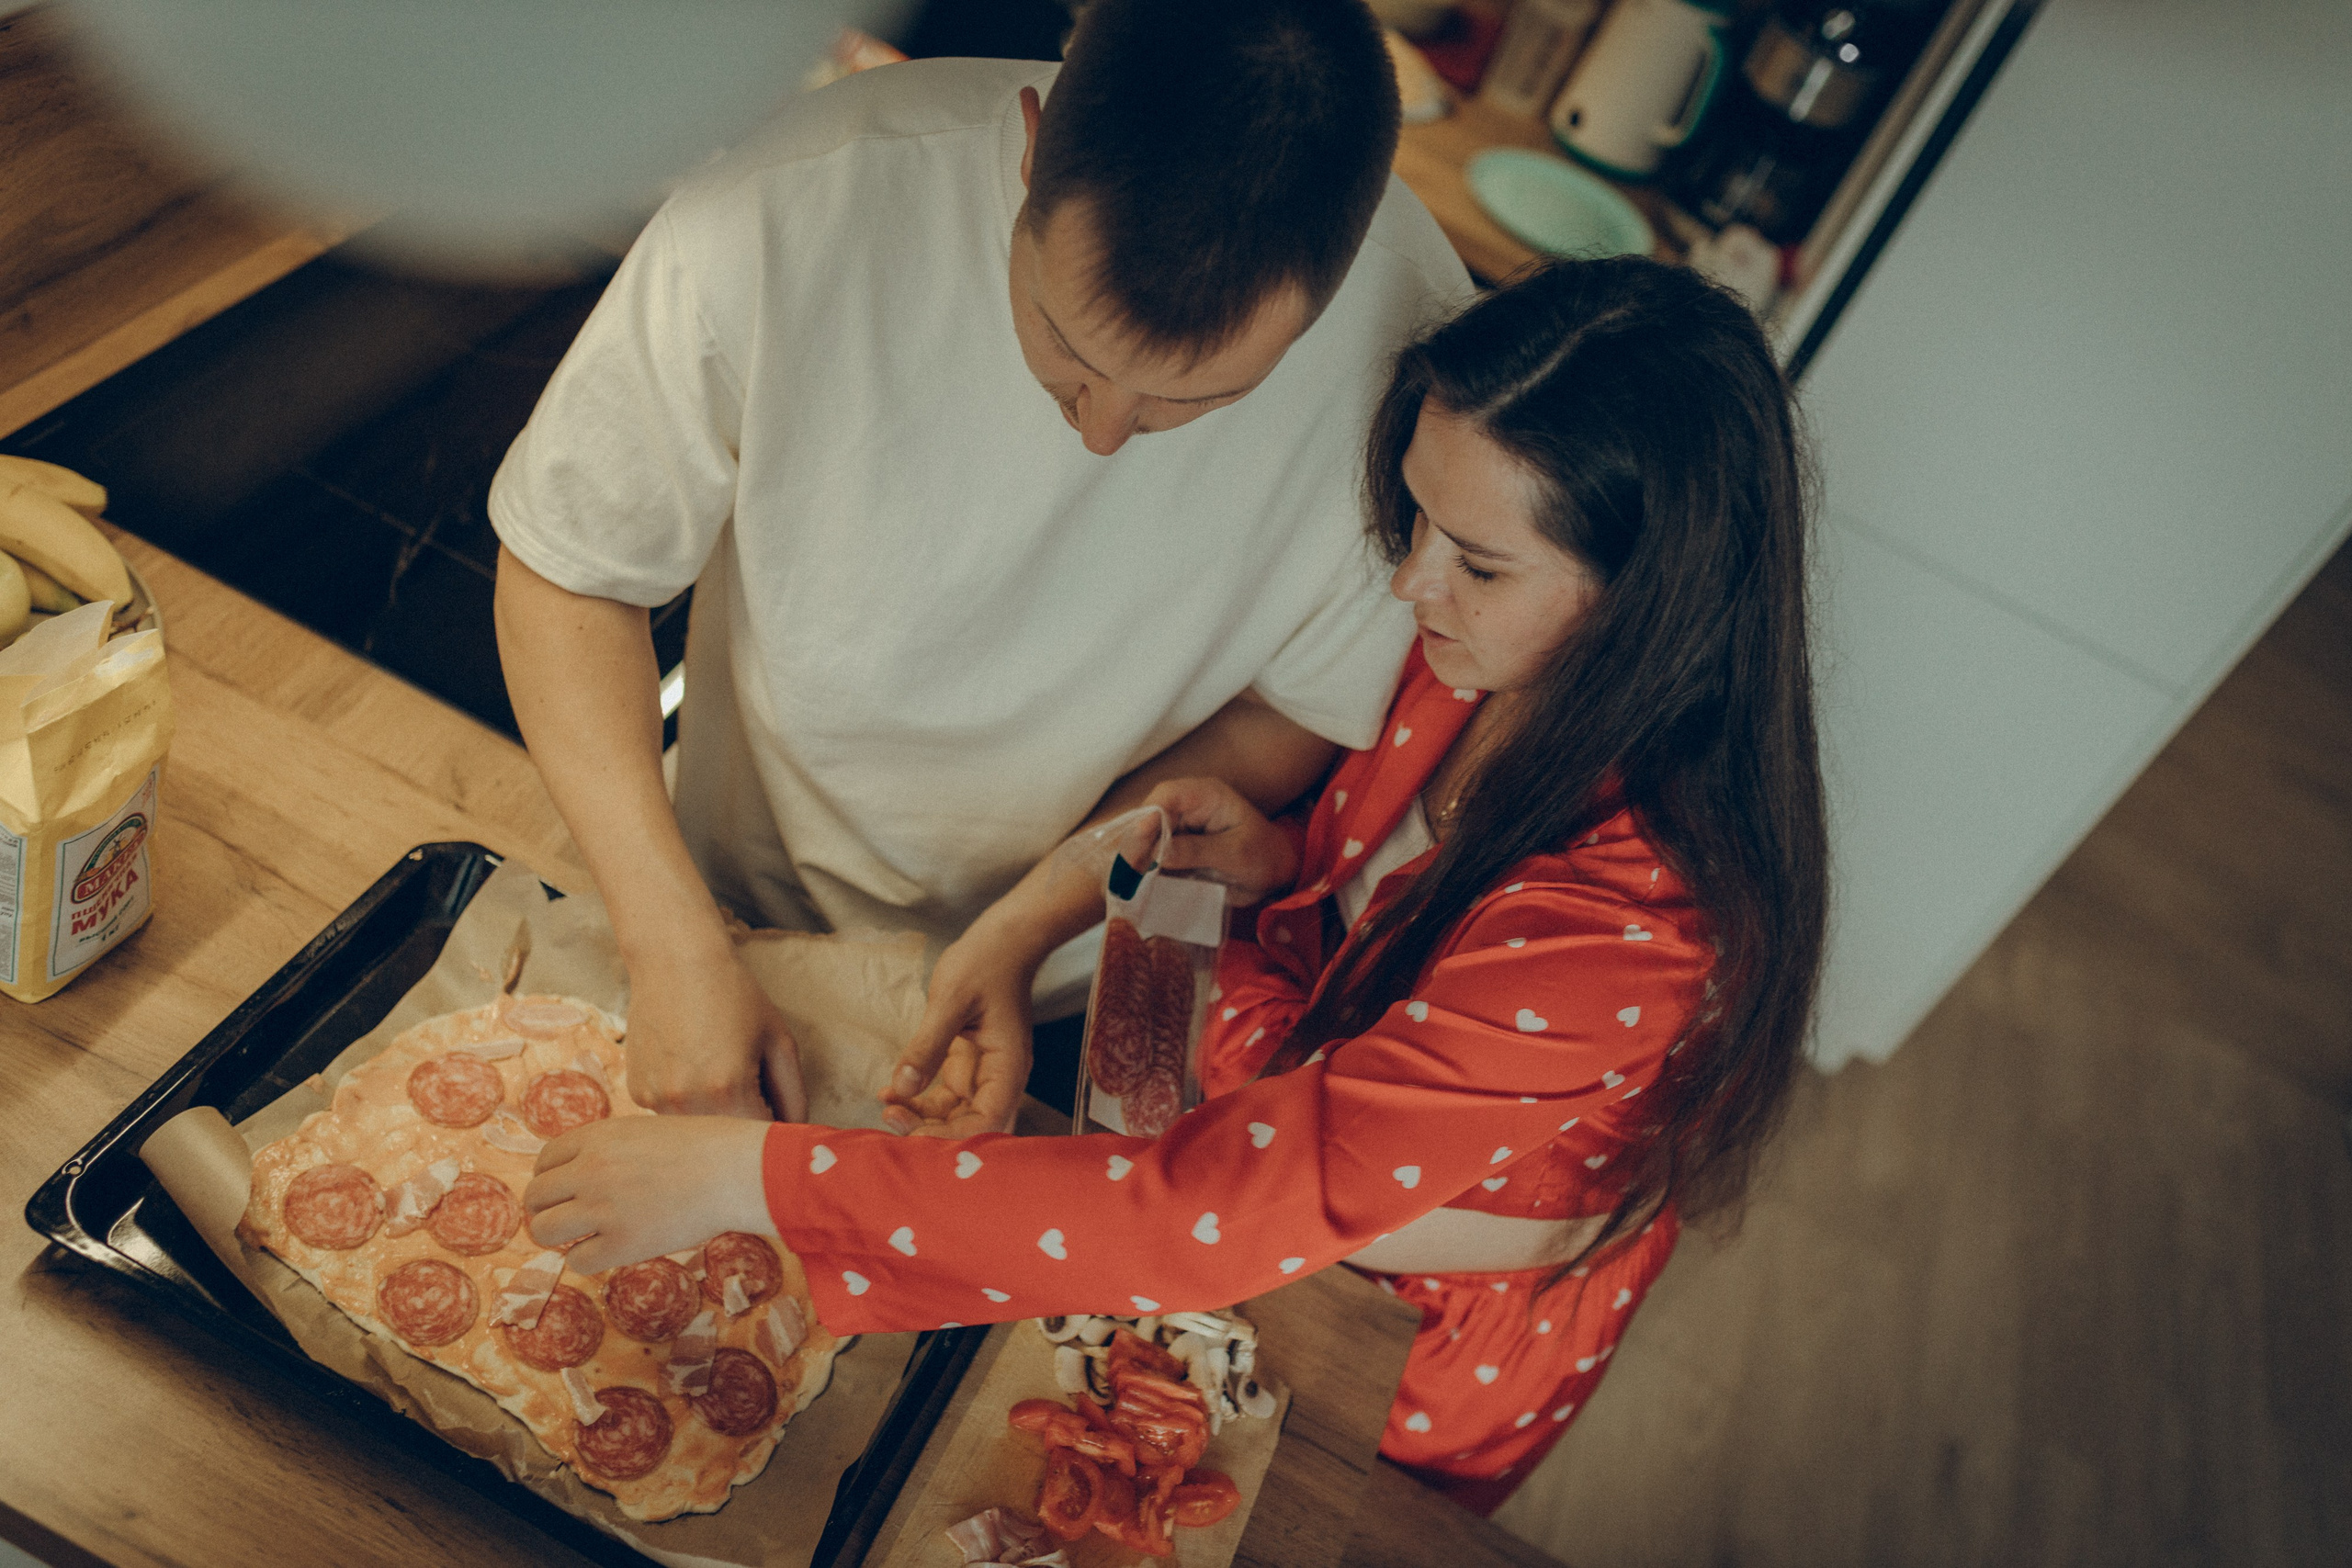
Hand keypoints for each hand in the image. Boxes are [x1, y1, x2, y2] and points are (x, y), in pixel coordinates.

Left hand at [524, 1114, 772, 1274]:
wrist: (735, 1170)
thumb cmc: (706, 1148)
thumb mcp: (648, 1130)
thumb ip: (613, 1149)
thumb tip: (590, 1173)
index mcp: (597, 1137)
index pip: (545, 1162)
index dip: (550, 1179)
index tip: (563, 1192)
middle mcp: (590, 1171)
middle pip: (536, 1197)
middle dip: (545, 1210)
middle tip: (563, 1220)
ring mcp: (602, 1208)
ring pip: (545, 1231)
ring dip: (558, 1237)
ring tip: (579, 1239)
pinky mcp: (621, 1244)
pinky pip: (579, 1261)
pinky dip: (588, 1260)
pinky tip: (608, 1251)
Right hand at [625, 948, 807, 1120]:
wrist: (675, 960)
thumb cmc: (734, 995)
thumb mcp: (778, 1040)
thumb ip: (794, 1095)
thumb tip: (794, 1132)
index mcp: (728, 1091)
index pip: (759, 1138)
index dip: (773, 1126)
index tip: (777, 1109)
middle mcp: (686, 1103)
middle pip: (726, 1140)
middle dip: (743, 1122)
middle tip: (749, 1083)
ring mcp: (656, 1100)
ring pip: (697, 1131)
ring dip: (713, 1114)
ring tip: (716, 1066)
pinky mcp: (636, 1092)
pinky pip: (670, 1114)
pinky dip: (686, 1101)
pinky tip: (689, 1064)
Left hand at [882, 917, 1035, 1137]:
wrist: (1004, 939)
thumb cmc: (986, 963)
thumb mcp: (950, 1001)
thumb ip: (926, 1047)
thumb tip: (902, 1089)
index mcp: (1007, 1067)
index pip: (986, 1121)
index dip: (952, 1136)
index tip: (913, 1131)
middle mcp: (999, 1077)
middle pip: (969, 1123)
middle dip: (930, 1128)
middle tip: (890, 1117)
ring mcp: (983, 1071)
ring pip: (953, 1112)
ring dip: (920, 1115)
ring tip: (885, 1106)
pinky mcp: (968, 1061)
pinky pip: (944, 1093)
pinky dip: (919, 1097)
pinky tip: (891, 1092)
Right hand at [1143, 777, 1299, 904]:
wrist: (1275, 872)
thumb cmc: (1264, 855)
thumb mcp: (1236, 854)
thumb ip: (1198, 851)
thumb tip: (1159, 853)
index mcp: (1206, 795)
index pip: (1167, 796)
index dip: (1148, 817)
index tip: (1140, 844)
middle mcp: (1187, 806)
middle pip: (1148, 817)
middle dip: (1137, 844)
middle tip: (1128, 873)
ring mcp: (1179, 827)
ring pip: (1146, 838)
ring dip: (1135, 860)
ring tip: (1127, 884)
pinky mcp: (1175, 847)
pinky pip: (1152, 856)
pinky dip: (1144, 871)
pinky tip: (1135, 887)